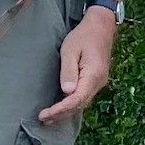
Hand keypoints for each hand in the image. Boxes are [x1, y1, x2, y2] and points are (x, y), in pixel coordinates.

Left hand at [38, 9, 116, 123]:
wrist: (101, 26)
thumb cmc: (83, 35)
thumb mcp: (70, 50)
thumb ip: (68, 71)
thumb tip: (67, 92)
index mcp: (93, 75)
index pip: (76, 99)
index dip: (60, 110)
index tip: (45, 114)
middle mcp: (99, 83)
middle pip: (80, 104)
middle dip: (61, 114)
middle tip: (43, 119)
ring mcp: (99, 82)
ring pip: (82, 102)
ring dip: (66, 111)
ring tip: (49, 117)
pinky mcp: (96, 80)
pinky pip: (84, 96)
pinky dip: (72, 104)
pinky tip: (62, 107)